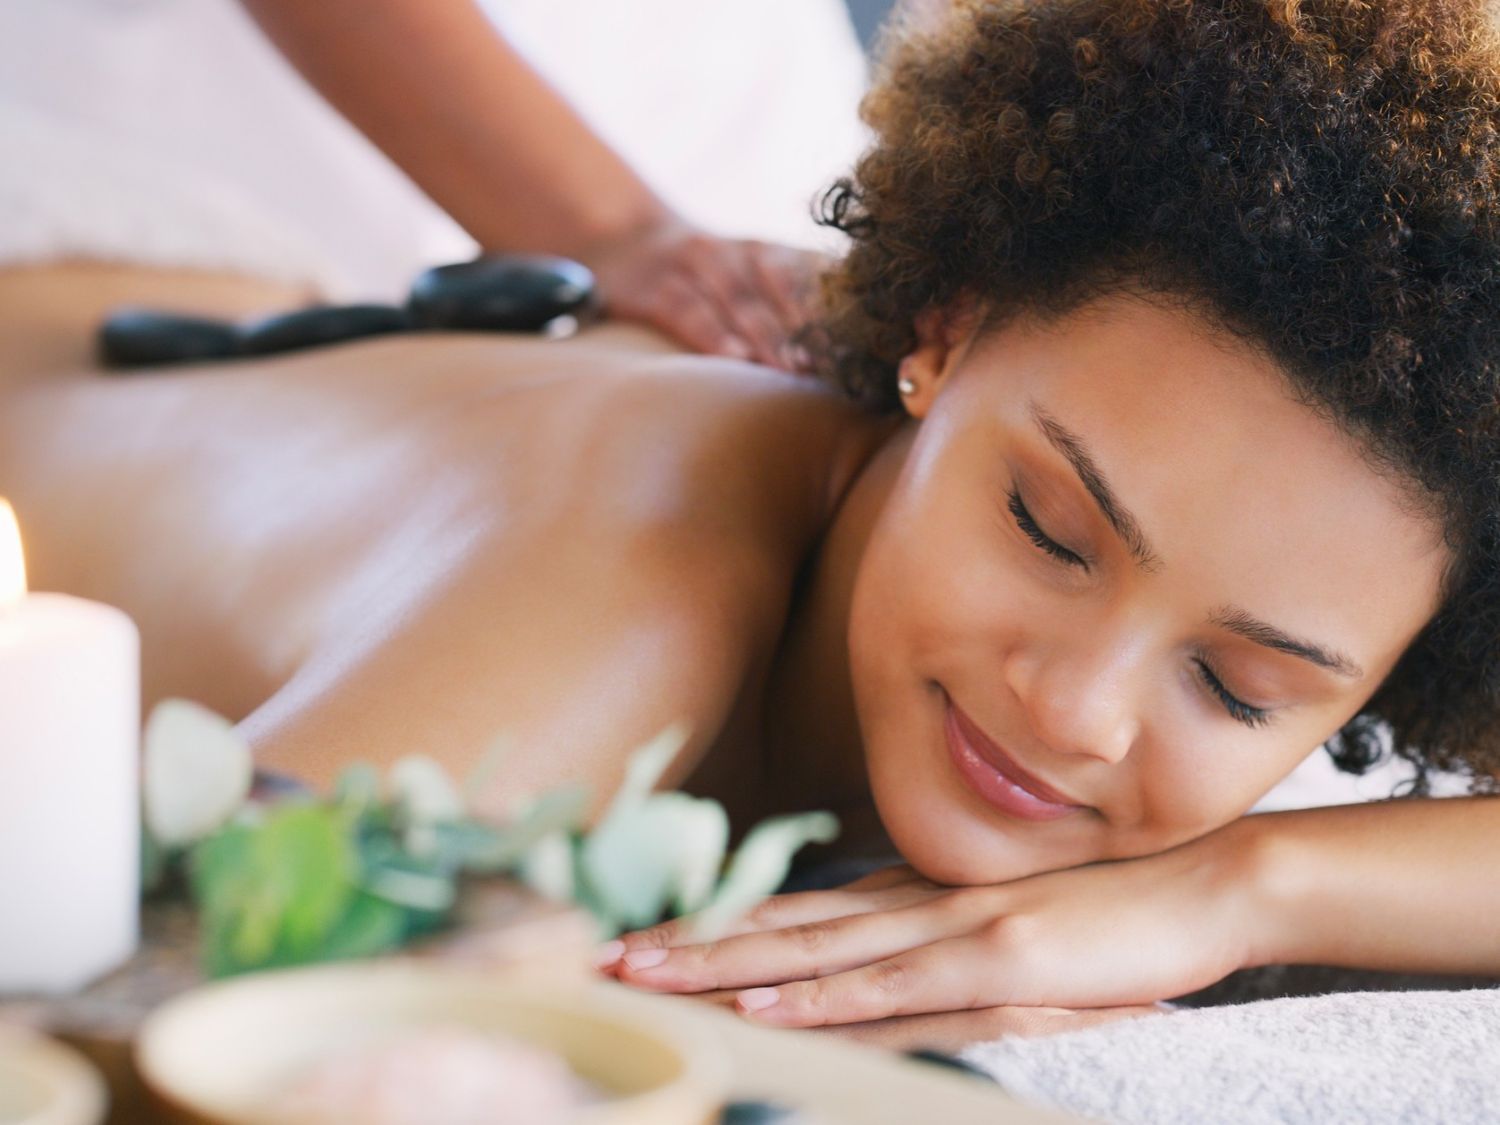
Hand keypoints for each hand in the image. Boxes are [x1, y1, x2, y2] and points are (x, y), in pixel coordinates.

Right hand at [579, 216, 825, 369]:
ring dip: (772, 337)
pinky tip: (736, 360)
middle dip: (814, 330)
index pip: (815, 278)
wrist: (624, 236)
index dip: (842, 312)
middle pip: (784, 289)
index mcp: (770, 252)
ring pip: (741, 301)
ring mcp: (696, 265)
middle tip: (842, 369)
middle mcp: (738, 252)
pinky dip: (714, 335)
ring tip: (798, 372)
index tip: (870, 346)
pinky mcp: (657, 287)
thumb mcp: (749, 276)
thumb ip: (793, 305)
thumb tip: (848, 360)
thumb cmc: (706, 278)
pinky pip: (689, 311)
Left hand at [602, 836, 1256, 1042]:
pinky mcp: (999, 959)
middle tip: (608, 952)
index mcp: (916, 895)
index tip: (648, 936)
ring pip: (816, 952)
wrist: (1206, 884)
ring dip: (727, 966)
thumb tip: (873, 970)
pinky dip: (824, 997)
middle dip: (692, 942)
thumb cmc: (1108, 912)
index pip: (797, 911)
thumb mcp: (1008, 929)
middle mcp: (918, 903)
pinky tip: (769, 1006)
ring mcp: (954, 928)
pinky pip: (895, 986)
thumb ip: (939, 947)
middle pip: (783, 925)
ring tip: (650, 973)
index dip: (718, 924)